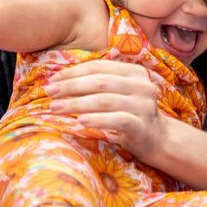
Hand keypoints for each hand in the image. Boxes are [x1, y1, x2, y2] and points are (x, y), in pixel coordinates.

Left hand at [46, 60, 163, 156]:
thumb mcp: (119, 93)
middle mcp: (142, 85)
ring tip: (55, 107)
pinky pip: (116, 120)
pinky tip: (79, 122)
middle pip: (100, 82)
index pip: (99, 67)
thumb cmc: (130, 114)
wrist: (158, 140)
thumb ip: (99, 82)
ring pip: (104, 100)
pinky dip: (96, 120)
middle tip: (48, 92)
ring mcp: (144, 105)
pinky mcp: (142, 125)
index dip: (74, 72)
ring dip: (76, 104)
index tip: (52, 79)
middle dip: (70, 86)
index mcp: (134, 72)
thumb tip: (60, 78)